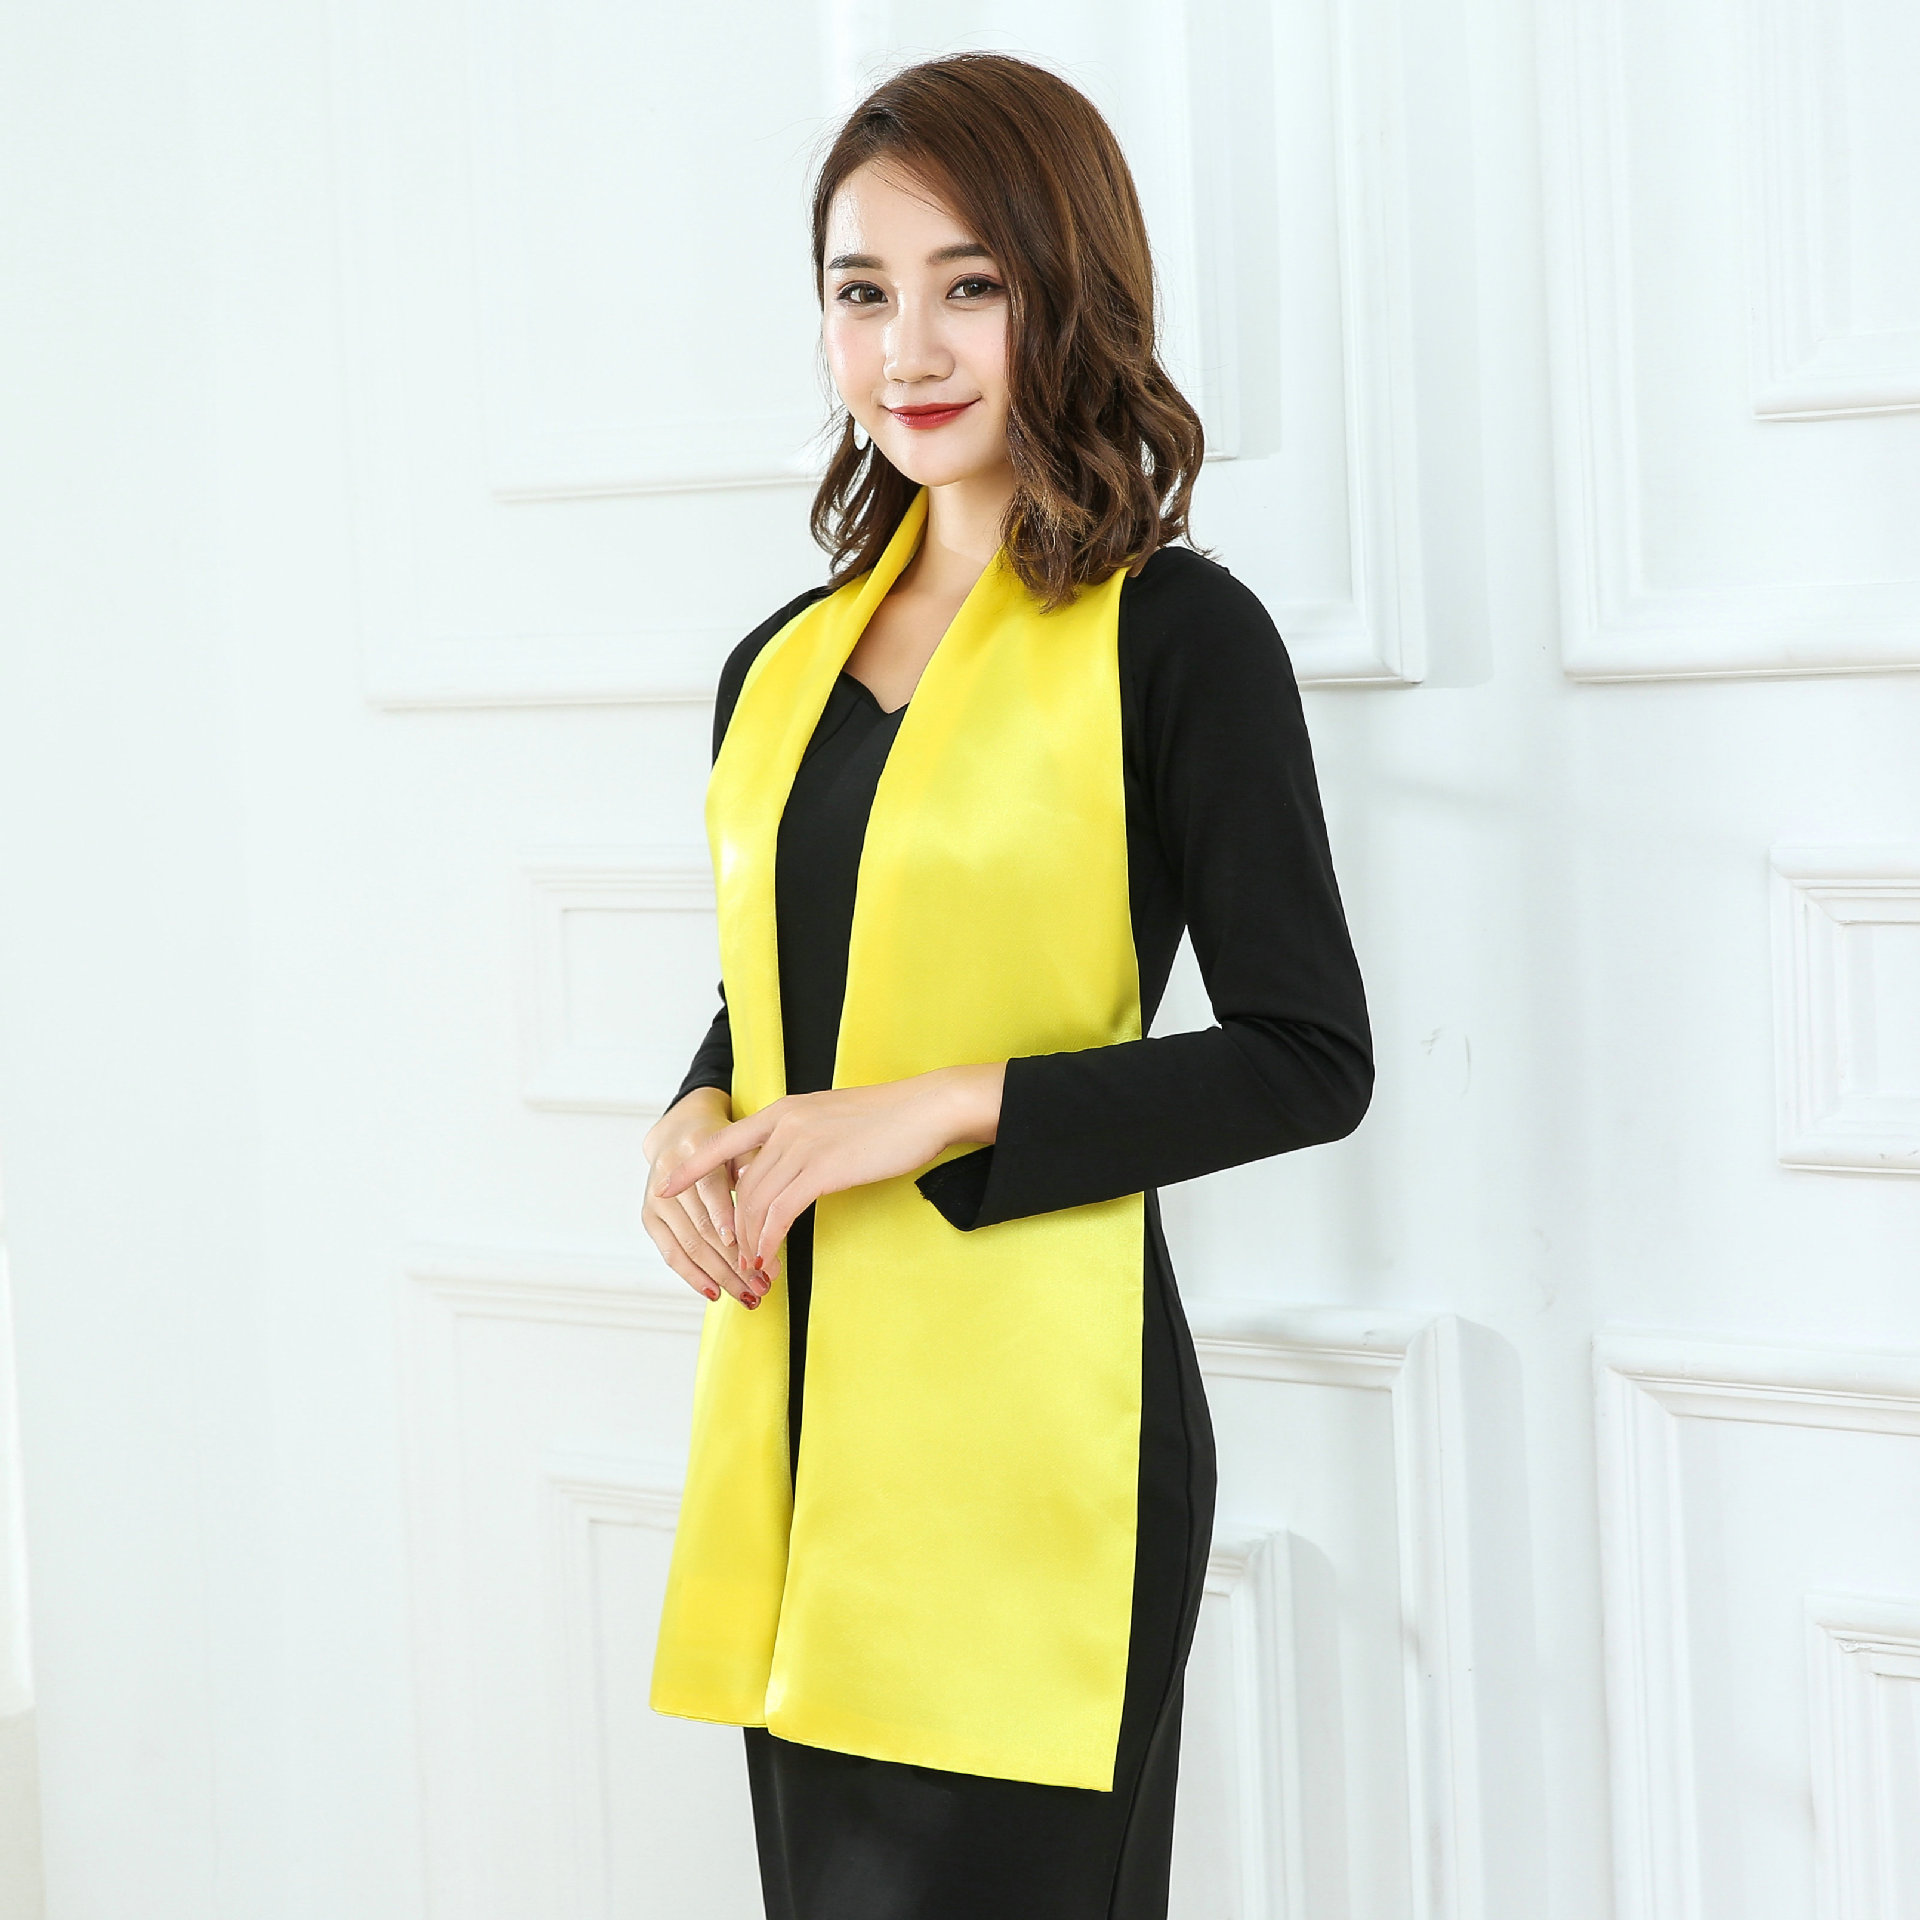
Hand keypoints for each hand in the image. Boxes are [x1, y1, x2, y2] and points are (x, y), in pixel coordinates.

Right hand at [641, 1087, 765, 1308]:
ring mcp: (656, 1198)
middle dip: (736, 1260)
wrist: (679, 1132)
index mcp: (695, 1149)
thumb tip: (770, 1206)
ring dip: (721, 1275)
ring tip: (749, 1294)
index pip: (712, 1189)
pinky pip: (672, 1254)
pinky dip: (694, 1277)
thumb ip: (755, 1169)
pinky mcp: (650, 1217)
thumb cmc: (722, 1141)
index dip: (729, 1221)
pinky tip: (715, 1292)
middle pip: (704, 1226)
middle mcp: (669, 1175)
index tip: (749, 1247)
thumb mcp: (743, 1142)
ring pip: (691, 1246)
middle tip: (764, 1282)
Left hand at [657, 1063, 1004, 1287]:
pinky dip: (769, 1238)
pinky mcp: (822, 1167)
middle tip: (737, 1261)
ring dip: (752, 1242)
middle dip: (735, 1229)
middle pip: (743, 1185)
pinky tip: (767, 1258)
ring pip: (758, 1202)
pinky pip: (782, 1211)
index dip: (691, 1168)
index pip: (722, 1141)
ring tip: (755, 1270)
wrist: (924, 1108)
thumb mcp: (831, 1120)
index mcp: (784, 1110)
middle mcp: (784, 1124)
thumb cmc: (887, 1118)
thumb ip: (801, 1140)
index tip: (665, 1188)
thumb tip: (783, 1169)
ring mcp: (802, 1144)